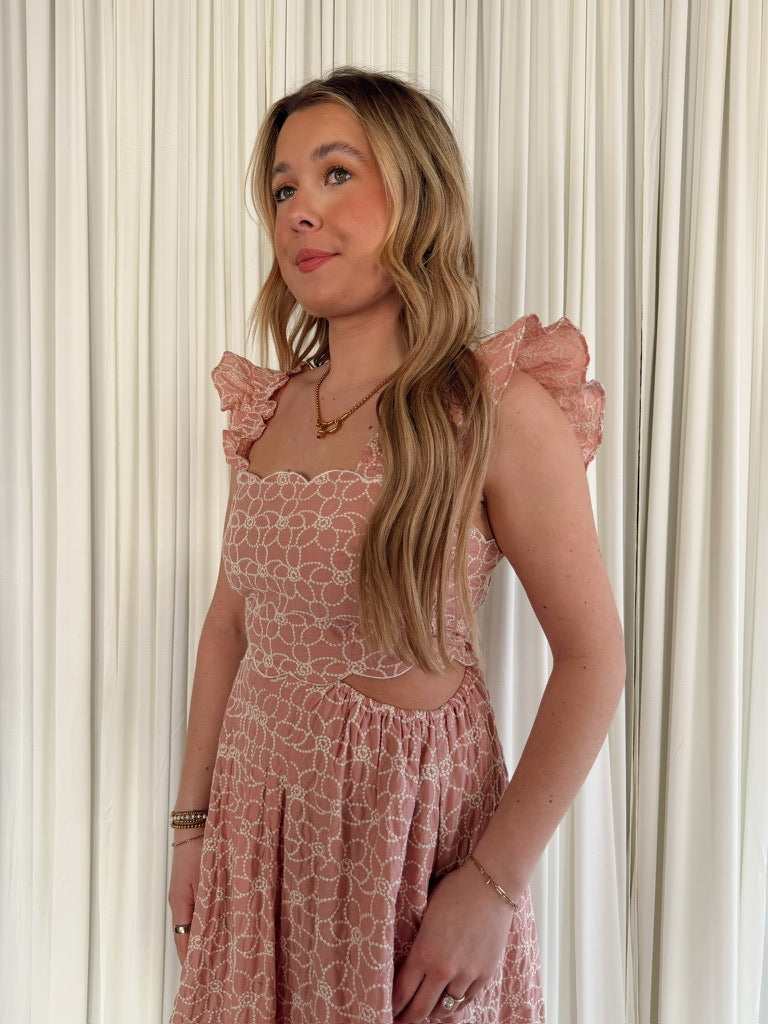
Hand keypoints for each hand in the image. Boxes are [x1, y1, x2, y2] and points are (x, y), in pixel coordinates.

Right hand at [168, 831, 204, 963]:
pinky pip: (197, 908)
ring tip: (216, 950)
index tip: (196, 975)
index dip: (189, 958)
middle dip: (198, 950)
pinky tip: (218, 921)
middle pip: (187, 933)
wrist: (194, 825)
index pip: (183, 940)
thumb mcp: (206, 880)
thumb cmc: (198, 848)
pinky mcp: (191, 883)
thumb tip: (213, 929)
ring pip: (193, 920)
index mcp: (180, 904)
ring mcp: (185, 892)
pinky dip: (205, 919)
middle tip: (210, 967)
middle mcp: (180, 901)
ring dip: (202, 934)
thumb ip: (209, 904)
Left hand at [391, 862, 515, 1022]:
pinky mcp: (485, 974)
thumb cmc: (455, 891)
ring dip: (432, 1011)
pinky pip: (466, 1001)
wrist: (491, 884)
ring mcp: (467, 974)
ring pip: (445, 1008)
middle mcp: (444, 969)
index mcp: (424, 952)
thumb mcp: (426, 914)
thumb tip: (405, 959)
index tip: (386, 1012)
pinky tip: (447, 1001)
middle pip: (420, 1010)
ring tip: (424, 1010)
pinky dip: (455, 1004)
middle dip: (407, 1018)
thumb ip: (418, 942)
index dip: (392, 1007)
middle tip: (399, 1021)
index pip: (402, 993)